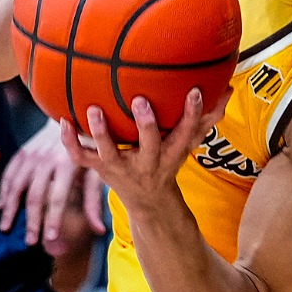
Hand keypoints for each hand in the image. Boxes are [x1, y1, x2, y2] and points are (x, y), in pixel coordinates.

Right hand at [0, 121, 107, 245]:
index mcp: (67, 164)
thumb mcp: (96, 171)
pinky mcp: (23, 151)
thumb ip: (94, 201)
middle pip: (36, 195)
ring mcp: (32, 154)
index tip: (51, 239)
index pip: (58, 197)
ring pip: (17, 185)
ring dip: (11, 208)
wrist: (74, 115)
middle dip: (32, 220)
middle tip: (30, 242)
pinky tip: (0, 207)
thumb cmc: (89, 148)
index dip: (53, 219)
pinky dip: (3, 190)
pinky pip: (9, 173)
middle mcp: (47, 159)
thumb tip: (99, 230)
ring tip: (6, 229)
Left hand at [63, 90, 218, 216]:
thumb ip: (207, 118)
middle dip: (146, 125)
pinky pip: (81, 158)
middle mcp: (147, 162)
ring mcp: (121, 168)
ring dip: (101, 133)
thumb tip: (229, 88)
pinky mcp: (99, 170)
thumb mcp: (188, 143)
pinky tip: (61, 120)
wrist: (148, 202)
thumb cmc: (168, 161)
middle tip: (140, 100)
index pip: (187, 134)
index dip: (192, 115)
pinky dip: (70, 142)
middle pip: (149, 144)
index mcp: (171, 153)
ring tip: (93, 109)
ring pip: (110, 153)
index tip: (195, 91)